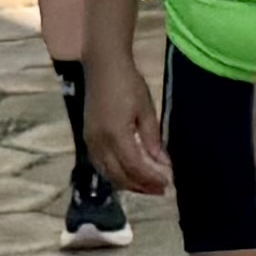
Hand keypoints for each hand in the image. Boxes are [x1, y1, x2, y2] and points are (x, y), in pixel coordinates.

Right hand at [81, 50, 170, 196]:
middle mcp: (100, 142)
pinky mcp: (87, 137)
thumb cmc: (129, 83)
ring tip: (147, 185)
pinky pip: (100, 164)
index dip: (151, 178)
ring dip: (128, 183)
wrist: (103, 66)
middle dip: (141, 186)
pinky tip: (128, 174)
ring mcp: (90, 141)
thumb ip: (153, 140)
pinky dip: (115, 174)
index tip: (167, 183)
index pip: (135, 167)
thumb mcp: (146, 110)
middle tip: (160, 189)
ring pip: (108, 173)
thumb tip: (163, 164)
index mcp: (116, 134)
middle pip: (120, 175)